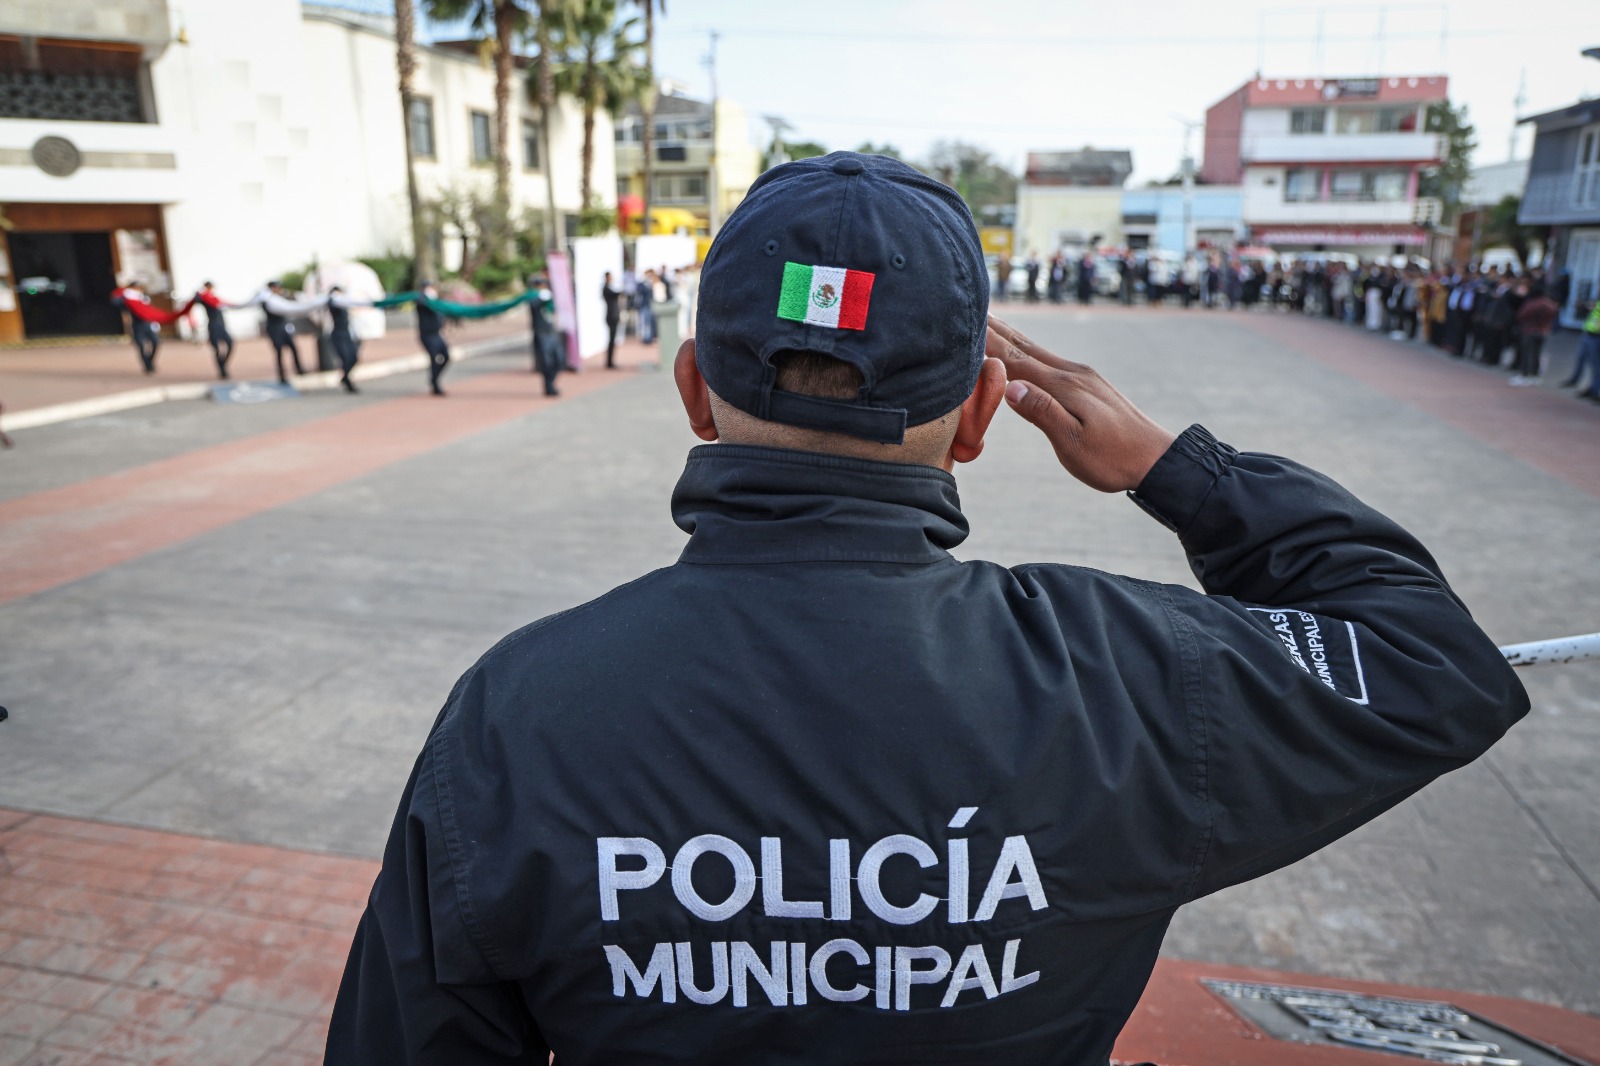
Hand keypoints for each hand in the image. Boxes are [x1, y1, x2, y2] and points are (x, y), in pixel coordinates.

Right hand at [986, 315, 1176, 492]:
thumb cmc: (1113, 458)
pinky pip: (1048, 360)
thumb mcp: (1073, 443)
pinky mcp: (1087, 384)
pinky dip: (1027, 350)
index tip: (962, 322)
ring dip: (1010, 334)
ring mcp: (1081, 376)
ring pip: (1036, 350)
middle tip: (970, 305)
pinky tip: (1024, 351)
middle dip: (995, 327)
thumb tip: (1010, 387)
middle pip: (1024, 345)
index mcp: (1063, 386)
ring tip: (990, 320)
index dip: (986, 342)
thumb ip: (1042, 412)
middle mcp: (1071, 373)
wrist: (1155, 458)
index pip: (1014, 359)